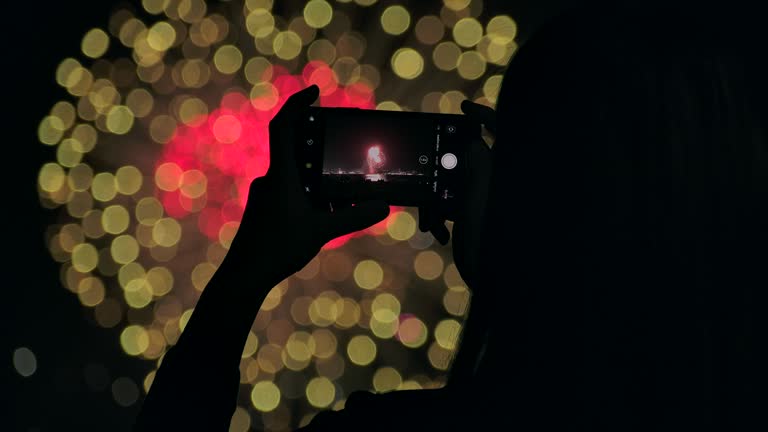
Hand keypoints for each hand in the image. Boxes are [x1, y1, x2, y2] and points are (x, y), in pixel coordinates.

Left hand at [228, 85, 389, 282]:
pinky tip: (326, 215)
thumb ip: (354, 218)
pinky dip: (311, 195)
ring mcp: (268, 194)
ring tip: (342, 196)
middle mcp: (272, 179)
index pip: (284, 126)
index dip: (298, 104)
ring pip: (297, 174)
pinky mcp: (267, 209)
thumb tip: (384, 206)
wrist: (243, 276)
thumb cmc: (275, 249)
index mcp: (281, 175)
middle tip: (346, 151)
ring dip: (319, 179)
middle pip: (297, 149)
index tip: (316, 93)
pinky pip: (292, 191)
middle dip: (322, 148)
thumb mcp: (322, 231)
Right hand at [418, 100, 494, 287]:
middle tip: (428, 179)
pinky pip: (455, 204)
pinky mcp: (478, 218)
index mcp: (509, 176)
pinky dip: (442, 215)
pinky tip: (439, 234)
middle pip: (470, 158)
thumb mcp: (481, 205)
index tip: (462, 107)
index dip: (485, 116)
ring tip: (431, 222)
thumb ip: (479, 167)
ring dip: (438, 198)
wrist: (499, 292)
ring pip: (456, 183)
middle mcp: (500, 184)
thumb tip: (473, 138)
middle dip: (443, 170)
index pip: (504, 133)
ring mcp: (489, 201)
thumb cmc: (495, 249)